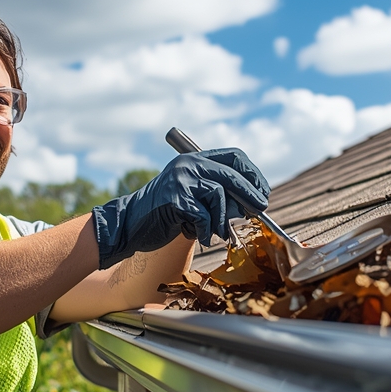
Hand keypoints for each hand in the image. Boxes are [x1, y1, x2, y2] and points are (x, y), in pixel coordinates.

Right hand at [91, 148, 269, 268]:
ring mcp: (180, 180)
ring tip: (212, 231)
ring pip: (219, 197)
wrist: (129, 224)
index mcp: (194, 159)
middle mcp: (188, 165)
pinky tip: (194, 234)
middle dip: (250, 195)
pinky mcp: (175, 200)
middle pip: (232, 176)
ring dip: (221, 221)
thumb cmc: (164, 214)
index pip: (234, 157)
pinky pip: (204, 217)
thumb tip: (252, 204)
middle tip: (260, 210)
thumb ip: (217, 193)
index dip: (253, 175)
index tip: (261, 192)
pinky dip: (203, 231)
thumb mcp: (192, 195)